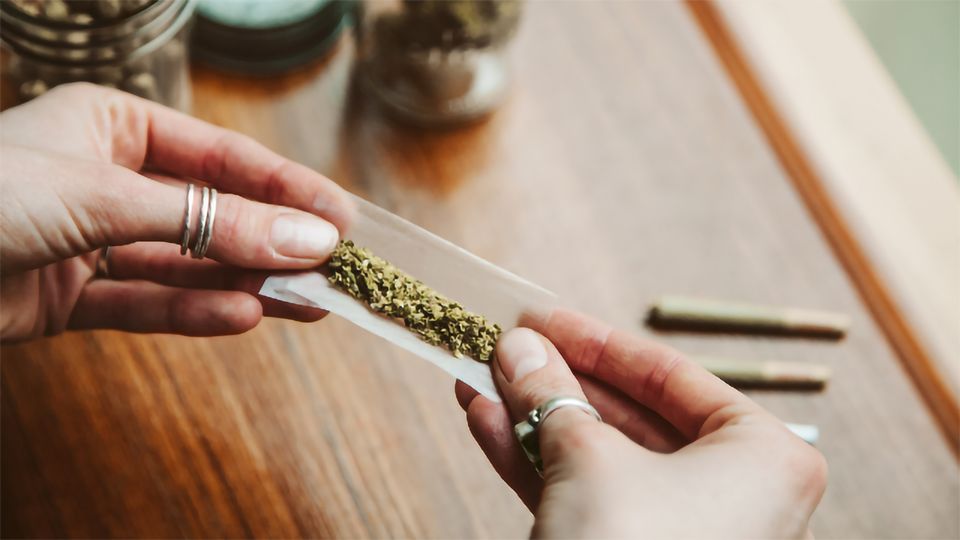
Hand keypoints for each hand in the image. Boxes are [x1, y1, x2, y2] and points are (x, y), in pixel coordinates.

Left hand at [1, 83, 353, 340]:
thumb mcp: (106, 196)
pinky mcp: (68, 298)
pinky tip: (244, 318)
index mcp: (112, 125)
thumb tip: (309, 239)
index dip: (287, 188)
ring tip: (307, 302)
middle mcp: (107, 179)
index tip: (343, 220)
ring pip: (186, 265)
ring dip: (244, 284)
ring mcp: (90, 241)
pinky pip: (146, 304)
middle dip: (272, 243)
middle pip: (212, 214)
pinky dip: (194, 314)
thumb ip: (210, 223)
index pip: (223, 158)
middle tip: (335, 271)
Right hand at [457, 309, 826, 538]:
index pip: (669, 374)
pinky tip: (485, 422)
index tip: (541, 318)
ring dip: (533, 419)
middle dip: (556, 382)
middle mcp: (735, 493)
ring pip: (598, 458)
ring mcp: (685, 531)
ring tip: (479, 378)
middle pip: (627, 416)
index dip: (596, 341)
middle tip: (505, 348)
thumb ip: (554, 395)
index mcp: (762, 455)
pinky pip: (586, 497)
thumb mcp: (588, 460)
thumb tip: (520, 347)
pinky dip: (535, 462)